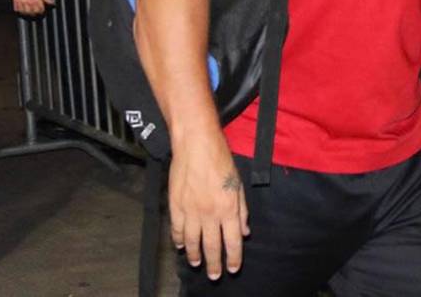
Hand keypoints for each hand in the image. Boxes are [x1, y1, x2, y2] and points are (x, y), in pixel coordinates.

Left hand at [7, 0, 52, 15]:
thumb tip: (52, 2)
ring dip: (22, 9)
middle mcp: (31, 0)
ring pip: (24, 12)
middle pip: (32, 12)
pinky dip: (17, 7)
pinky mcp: (17, 0)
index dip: (38, 10)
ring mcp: (24, 1)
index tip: (35, 6)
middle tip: (27, 3)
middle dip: (29, 10)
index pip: (40, 9)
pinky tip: (17, 1)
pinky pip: (17, 9)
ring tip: (22, 1)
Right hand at [169, 126, 249, 278]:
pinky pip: (177, 229)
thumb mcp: (239, 184)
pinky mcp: (175, 205)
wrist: (196, 145)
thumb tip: (245, 231)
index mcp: (228, 208)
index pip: (232, 241)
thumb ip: (242, 210)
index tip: (232, 269)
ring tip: (197, 264)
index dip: (233, 258)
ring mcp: (191, 210)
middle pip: (212, 246)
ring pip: (192, 241)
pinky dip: (179, 239)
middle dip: (214, 264)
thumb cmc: (221, 160)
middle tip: (215, 276)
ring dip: (195, 255)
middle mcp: (210, 213)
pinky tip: (181, 245)